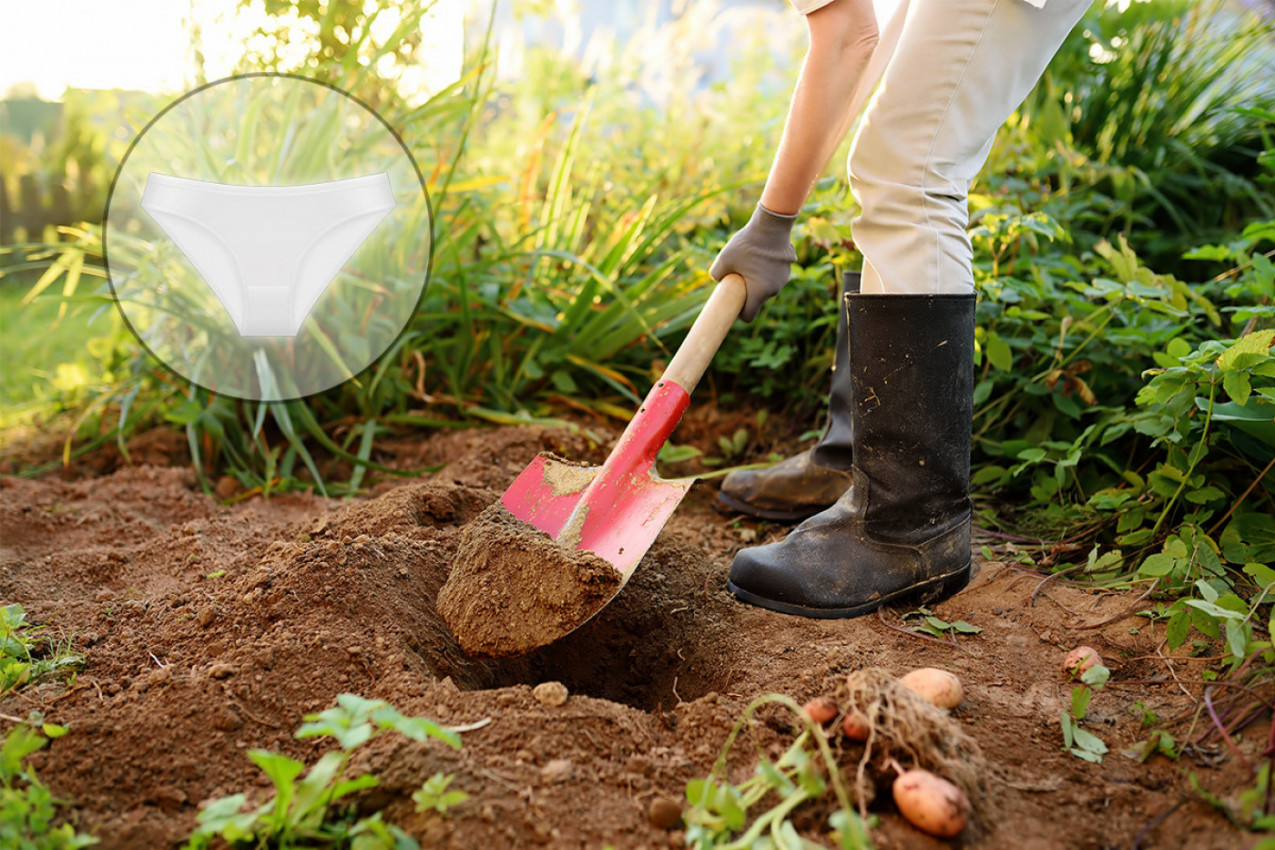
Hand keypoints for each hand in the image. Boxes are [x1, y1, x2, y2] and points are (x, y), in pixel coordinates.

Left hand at [710, 204, 798, 321]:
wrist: (771, 225)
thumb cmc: (747, 244)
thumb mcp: (724, 259)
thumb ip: (716, 275)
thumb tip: (718, 280)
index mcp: (759, 293)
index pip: (749, 316)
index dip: (740, 313)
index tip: (734, 304)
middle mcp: (774, 289)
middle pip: (758, 300)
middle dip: (748, 294)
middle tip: (738, 278)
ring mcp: (783, 279)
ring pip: (767, 287)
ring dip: (758, 282)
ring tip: (749, 264)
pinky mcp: (788, 268)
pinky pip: (774, 276)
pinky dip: (767, 271)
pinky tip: (761, 256)